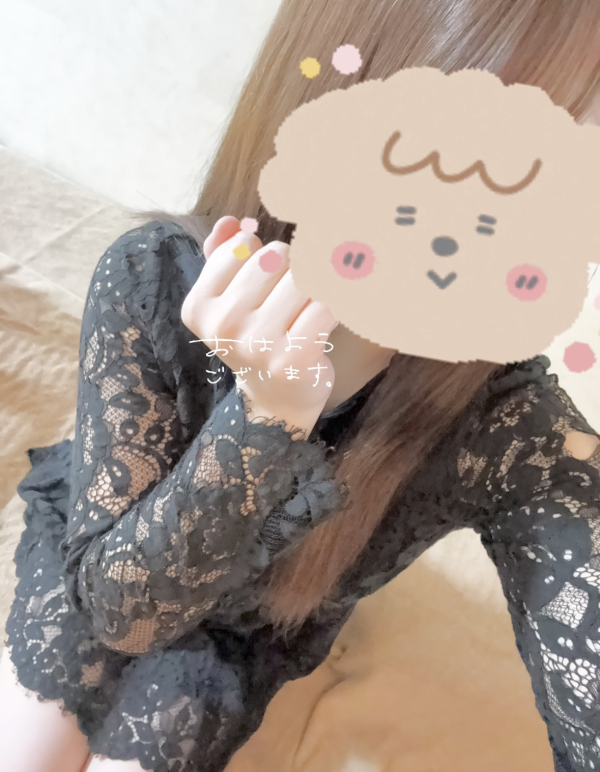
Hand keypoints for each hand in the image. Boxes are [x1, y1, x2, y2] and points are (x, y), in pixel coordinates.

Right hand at [181, 216, 338, 421]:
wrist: (276, 397)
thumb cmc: (255, 338)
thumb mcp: (229, 298)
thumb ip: (224, 254)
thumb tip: (233, 221)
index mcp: (199, 306)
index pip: (244, 245)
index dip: (264, 256)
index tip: (268, 282)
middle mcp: (223, 324)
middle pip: (276, 256)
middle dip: (292, 270)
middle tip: (290, 300)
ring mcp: (257, 343)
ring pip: (303, 277)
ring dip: (313, 289)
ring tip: (305, 312)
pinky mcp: (293, 357)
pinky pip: (325, 304)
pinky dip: (332, 307)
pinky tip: (322, 323)